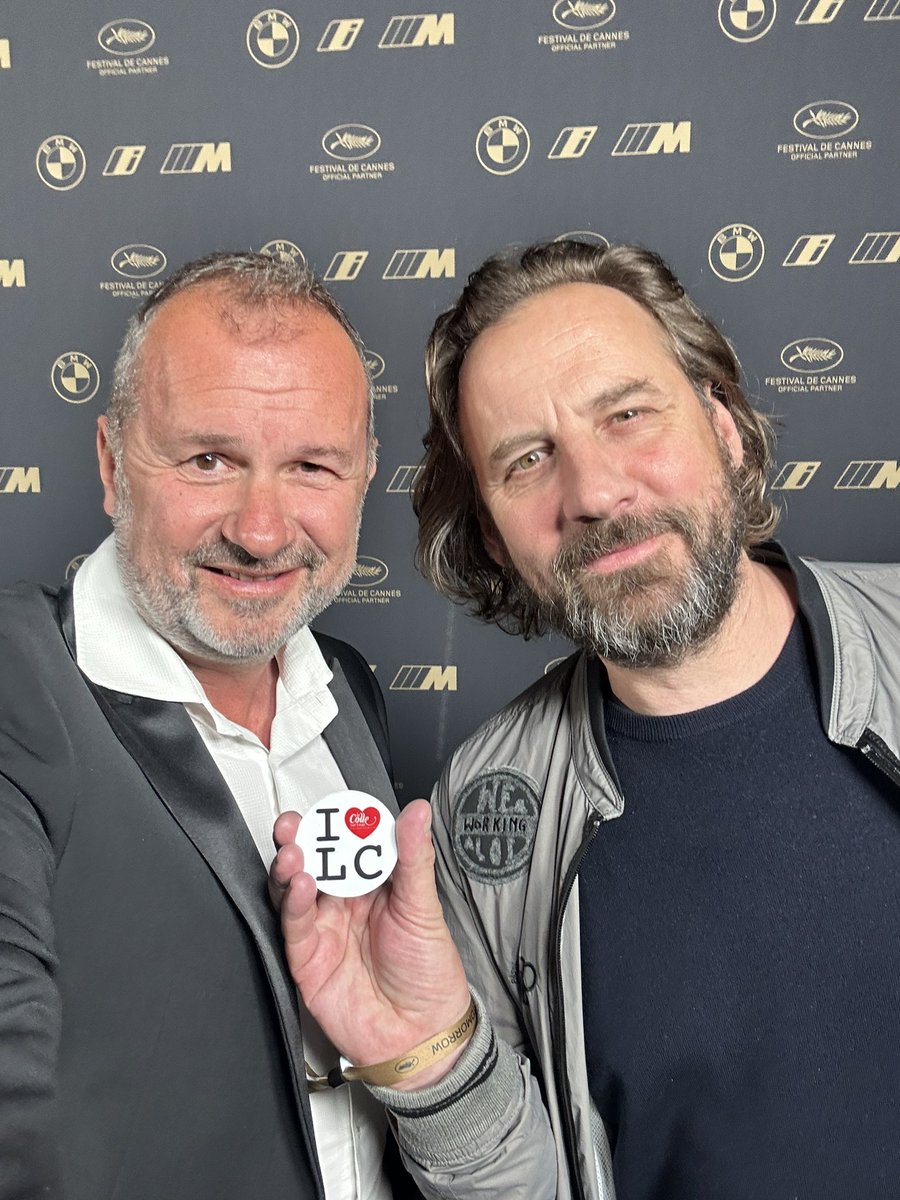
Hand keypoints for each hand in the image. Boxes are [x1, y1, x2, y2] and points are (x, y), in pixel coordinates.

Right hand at [270, 799, 470, 1088]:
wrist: (422, 1037)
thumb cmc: (429, 974)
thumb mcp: (425, 909)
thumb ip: (415, 858)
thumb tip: (417, 812)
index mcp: (374, 884)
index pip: (350, 843)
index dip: (339, 824)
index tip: (335, 808)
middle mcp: (344, 902)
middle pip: (315, 862)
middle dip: (302, 839)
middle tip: (296, 823)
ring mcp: (324, 929)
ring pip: (295, 888)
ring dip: (290, 867)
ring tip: (293, 851)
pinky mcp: (308, 959)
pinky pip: (294, 925)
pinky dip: (292, 903)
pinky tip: (299, 885)